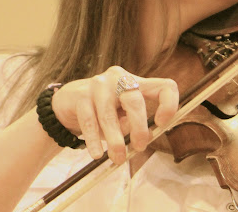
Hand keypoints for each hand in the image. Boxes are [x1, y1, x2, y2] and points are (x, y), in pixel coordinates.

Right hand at [51, 66, 178, 164]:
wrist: (69, 102)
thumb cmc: (103, 110)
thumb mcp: (122, 117)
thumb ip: (134, 123)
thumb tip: (146, 136)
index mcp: (136, 82)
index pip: (164, 86)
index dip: (169, 104)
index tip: (162, 124)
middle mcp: (119, 78)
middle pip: (135, 100)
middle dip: (139, 127)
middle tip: (139, 147)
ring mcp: (99, 84)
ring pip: (109, 114)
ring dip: (115, 140)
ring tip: (117, 158)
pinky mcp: (81, 95)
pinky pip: (90, 121)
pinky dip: (94, 140)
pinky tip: (97, 154)